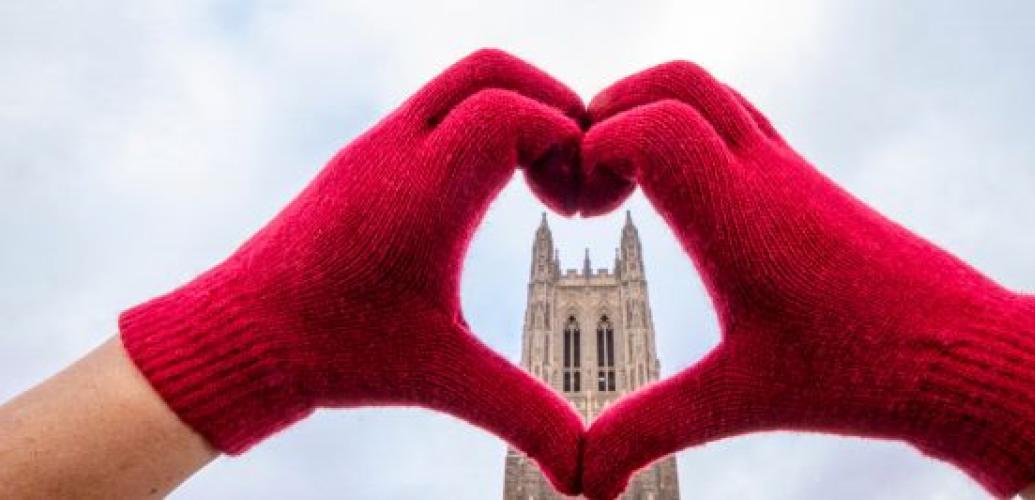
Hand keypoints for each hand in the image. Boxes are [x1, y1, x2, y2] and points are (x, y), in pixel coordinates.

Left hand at [119, 49, 585, 493]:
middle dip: (555, 105)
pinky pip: (441, 105)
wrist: (235, 336)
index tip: (580, 206)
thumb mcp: (444, 379)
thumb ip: (527, 418)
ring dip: (519, 111)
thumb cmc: (335, 355)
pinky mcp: (367, 154)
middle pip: (493, 70)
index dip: (570, 142)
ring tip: (542, 184)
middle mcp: (398, 151)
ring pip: (464, 79)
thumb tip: (591, 478)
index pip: (514, 111)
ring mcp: (378, 145)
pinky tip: (496, 191)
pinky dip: (485, 124)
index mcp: (423, 192)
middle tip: (575, 176)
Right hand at [577, 62, 1034, 498]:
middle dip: (610, 111)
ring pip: (710, 89)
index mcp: (741, 219)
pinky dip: (688, 127)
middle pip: (675, 80)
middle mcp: (765, 175)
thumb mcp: (738, 402)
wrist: (968, 352)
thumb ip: (647, 432)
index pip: (653, 126)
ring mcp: (790, 169)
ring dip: (651, 112)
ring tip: (622, 185)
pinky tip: (677, 196)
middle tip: (588, 181)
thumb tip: (580, 482)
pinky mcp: (805, 179)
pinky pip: (735, 116)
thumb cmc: (860, 375)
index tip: (581, 209)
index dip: (593, 149)